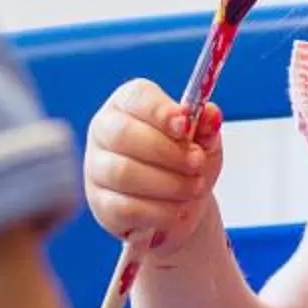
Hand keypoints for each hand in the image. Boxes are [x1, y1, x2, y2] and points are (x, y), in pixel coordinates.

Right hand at [85, 79, 226, 260]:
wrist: (180, 204)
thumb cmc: (185, 163)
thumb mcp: (203, 141)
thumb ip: (206, 127)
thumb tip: (211, 114)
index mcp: (128, 104)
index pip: (135, 96)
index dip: (159, 110)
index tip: (185, 124)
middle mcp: (104, 131)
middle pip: (124, 134)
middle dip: (168, 151)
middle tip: (197, 163)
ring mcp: (96, 168)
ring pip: (124, 173)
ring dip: (169, 183)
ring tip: (195, 187)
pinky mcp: (101, 204)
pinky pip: (126, 207)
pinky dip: (161, 211)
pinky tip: (179, 209)